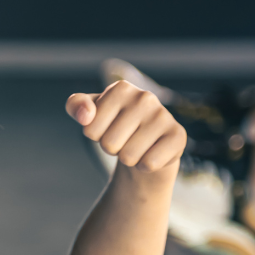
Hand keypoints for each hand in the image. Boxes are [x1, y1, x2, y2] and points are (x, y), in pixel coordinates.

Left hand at [66, 81, 185, 173]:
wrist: (147, 144)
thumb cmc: (115, 126)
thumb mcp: (90, 115)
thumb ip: (76, 106)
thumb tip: (85, 115)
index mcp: (121, 89)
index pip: (90, 129)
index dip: (95, 136)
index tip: (108, 128)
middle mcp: (144, 97)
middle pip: (109, 144)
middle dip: (112, 149)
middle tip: (124, 139)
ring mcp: (163, 116)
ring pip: (128, 156)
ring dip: (128, 158)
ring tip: (137, 146)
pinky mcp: (177, 136)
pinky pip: (149, 163)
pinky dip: (145, 166)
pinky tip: (151, 153)